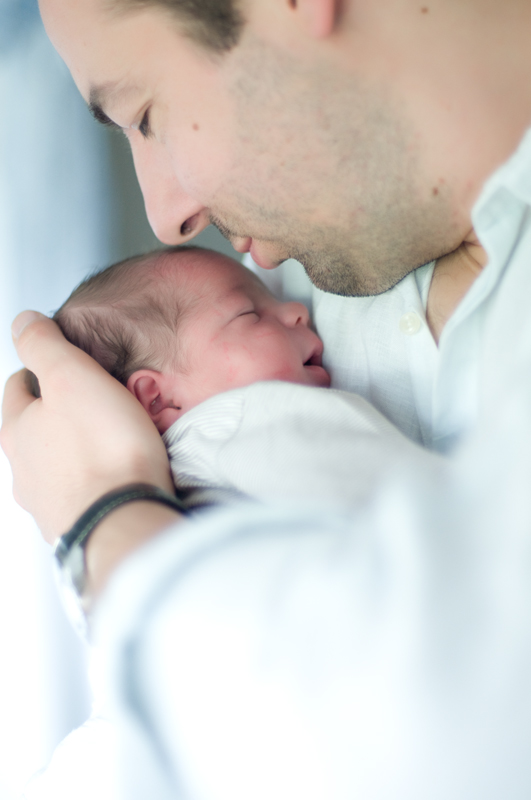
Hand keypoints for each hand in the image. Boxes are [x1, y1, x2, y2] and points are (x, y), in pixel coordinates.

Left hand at [1, 312, 173, 542]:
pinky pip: (78, 494)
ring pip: (53, 465)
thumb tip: (22, 322)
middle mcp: (24, 469)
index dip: (37, 370)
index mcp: (17, 429)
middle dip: (54, 414)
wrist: (123, 520)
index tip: (57, 365)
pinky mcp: (73, 526)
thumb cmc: (102, 449)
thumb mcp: (71, 377)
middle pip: (32, 430)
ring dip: (71, 452)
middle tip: (83, 403)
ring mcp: (46, 502)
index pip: (18, 387)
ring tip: (100, 443)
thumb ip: (43, 345)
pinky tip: (108, 479)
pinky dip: (89, 482)